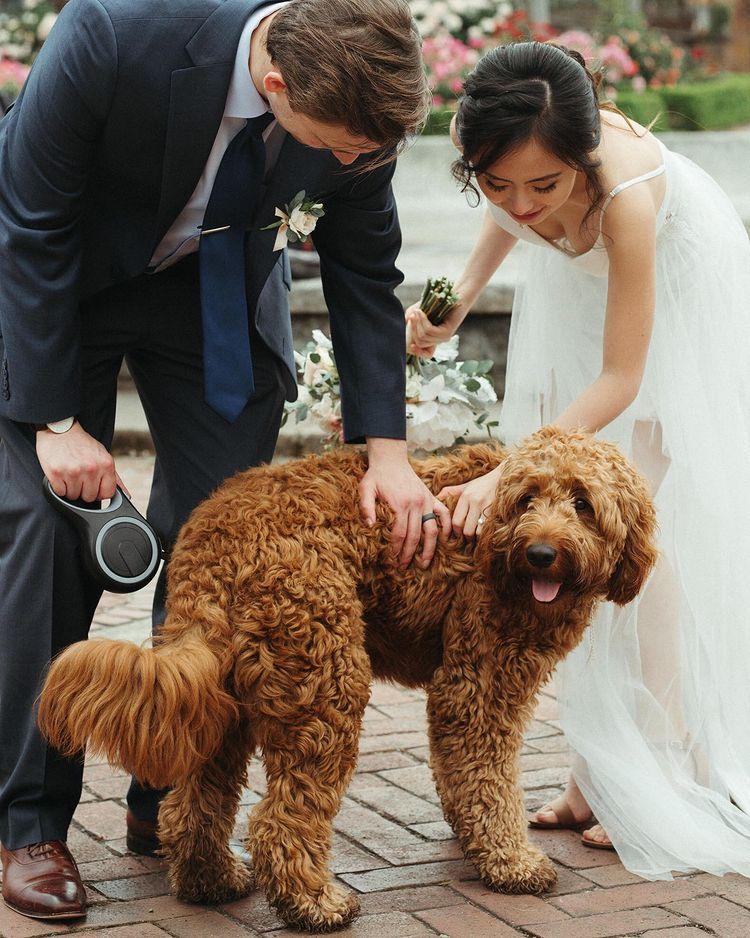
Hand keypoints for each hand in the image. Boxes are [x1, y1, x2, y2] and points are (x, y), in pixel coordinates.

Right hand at [36, 422, 127, 501]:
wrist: (61, 431)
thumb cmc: (83, 445)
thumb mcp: (103, 456)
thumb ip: (115, 477)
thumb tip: (126, 496)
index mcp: (106, 464)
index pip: (107, 494)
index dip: (100, 492)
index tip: (94, 485)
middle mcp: (91, 468)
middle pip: (90, 497)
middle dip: (84, 490)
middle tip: (80, 476)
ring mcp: (73, 471)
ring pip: (74, 496)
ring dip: (71, 488)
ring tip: (70, 473)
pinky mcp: (56, 473)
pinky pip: (60, 493)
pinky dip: (59, 487)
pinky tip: (61, 474)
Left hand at [360, 438, 450, 567]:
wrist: (391, 460)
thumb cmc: (376, 476)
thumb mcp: (365, 489)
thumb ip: (366, 507)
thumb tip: (371, 526)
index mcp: (400, 504)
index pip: (400, 533)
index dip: (396, 549)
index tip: (392, 560)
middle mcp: (416, 504)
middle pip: (415, 535)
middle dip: (410, 554)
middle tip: (404, 567)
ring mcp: (426, 501)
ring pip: (431, 530)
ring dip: (429, 548)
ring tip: (424, 563)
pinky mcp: (431, 498)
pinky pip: (443, 514)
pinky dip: (446, 527)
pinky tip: (445, 540)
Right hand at [405, 303, 463, 358]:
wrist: (453, 294)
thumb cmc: (435, 302)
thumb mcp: (418, 313)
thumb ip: (410, 320)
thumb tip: (404, 326)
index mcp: (434, 339)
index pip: (426, 354)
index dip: (415, 351)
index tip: (409, 344)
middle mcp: (440, 340)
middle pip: (419, 343)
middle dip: (412, 329)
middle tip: (411, 315)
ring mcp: (444, 337)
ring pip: (423, 337)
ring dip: (416, 323)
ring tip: (416, 311)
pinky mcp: (447, 331)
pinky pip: (429, 330)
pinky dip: (422, 320)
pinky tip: (420, 312)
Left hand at [438, 466, 501, 537]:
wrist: (504, 477)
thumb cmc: (483, 483)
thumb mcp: (466, 486)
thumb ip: (451, 492)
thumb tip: (437, 497)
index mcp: (466, 497)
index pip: (456, 521)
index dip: (456, 532)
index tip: (458, 535)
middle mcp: (476, 502)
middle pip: (467, 529)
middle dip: (466, 537)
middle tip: (467, 539)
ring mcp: (488, 507)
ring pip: (479, 532)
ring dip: (477, 537)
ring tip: (476, 537)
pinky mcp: (498, 511)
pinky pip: (490, 529)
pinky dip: (487, 534)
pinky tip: (486, 533)